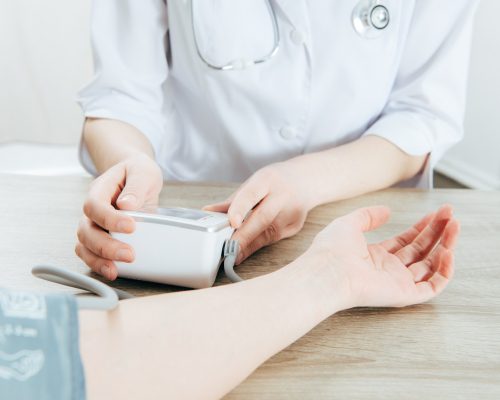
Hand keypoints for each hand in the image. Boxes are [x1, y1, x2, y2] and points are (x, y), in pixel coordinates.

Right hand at [75, 154, 162, 279]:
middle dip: (105, 246)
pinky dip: (98, 265)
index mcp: (100, 189)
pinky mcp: (101, 238)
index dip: (109, 218)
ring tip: (116, 270)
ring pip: (84, 245)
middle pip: (86, 230)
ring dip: (99, 259)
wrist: (136, 177)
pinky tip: (114, 271)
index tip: (131, 226)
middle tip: (129, 254)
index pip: (94, 205)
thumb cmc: (138, 173)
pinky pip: (90, 254)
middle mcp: (92, 210)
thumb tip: (127, 205)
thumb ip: (136, 186)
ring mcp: (94, 225)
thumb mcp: (143, 172)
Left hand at [204, 161, 314, 263]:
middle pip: (263, 218)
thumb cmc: (274, 182)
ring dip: (247, 246)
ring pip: (268, 233)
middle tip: (226, 249)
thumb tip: (208, 211)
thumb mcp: (254, 183)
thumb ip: (233, 200)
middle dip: (243, 236)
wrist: (306, 181)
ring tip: (230, 255)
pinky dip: (256, 246)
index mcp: (268, 180)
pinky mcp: (295, 227)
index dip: (241, 208)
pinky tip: (244, 252)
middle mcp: (282, 195)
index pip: (252, 194)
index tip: (231, 222)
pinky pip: (272, 239)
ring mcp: (292, 213)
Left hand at [306, 205, 458, 309]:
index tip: (436, 213)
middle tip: (450, 215)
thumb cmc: (332, 249)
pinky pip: (432, 287)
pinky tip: (448, 252)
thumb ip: (368, 216)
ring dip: (445, 246)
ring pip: (430, 266)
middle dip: (437, 232)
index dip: (422, 227)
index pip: (406, 242)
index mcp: (375, 256)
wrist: (328, 272)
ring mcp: (397, 283)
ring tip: (454, 226)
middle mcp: (388, 270)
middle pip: (420, 250)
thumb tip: (387, 211)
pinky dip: (444, 272)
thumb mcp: (349, 223)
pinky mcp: (404, 295)